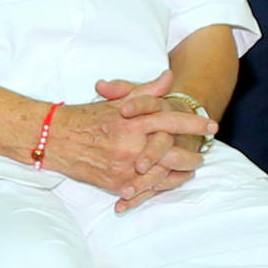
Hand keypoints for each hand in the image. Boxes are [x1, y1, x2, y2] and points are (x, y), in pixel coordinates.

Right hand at [39, 74, 212, 207]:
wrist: (56, 139)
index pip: (171, 121)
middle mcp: (131, 145)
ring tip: (190, 170)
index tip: (211, 125)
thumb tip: (169, 77)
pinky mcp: (116, 183)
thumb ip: (147, 91)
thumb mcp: (118, 101)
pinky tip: (169, 183)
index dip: (194, 123)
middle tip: (203, 154)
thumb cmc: (86, 117)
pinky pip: (144, 189)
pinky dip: (159, 187)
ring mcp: (124, 167)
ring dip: (179, 173)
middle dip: (192, 155)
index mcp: (133, 121)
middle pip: (172, 153)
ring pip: (162, 175)